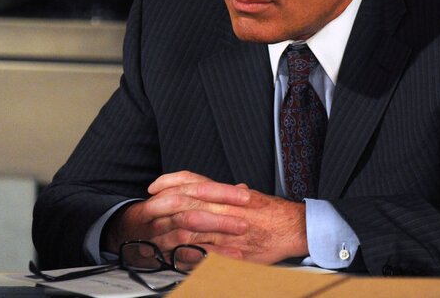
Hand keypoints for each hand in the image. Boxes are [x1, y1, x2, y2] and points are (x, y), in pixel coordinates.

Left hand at [103, 171, 307, 263]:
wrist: (294, 227)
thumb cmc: (271, 213)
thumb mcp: (246, 196)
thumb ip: (226, 192)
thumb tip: (211, 186)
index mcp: (226, 193)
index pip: (192, 182)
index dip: (169, 183)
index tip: (153, 187)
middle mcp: (225, 208)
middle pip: (186, 204)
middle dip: (162, 209)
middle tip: (145, 213)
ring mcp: (228, 230)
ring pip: (192, 230)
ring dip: (170, 234)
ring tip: (154, 237)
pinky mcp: (233, 251)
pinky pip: (206, 254)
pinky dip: (189, 255)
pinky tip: (175, 257)